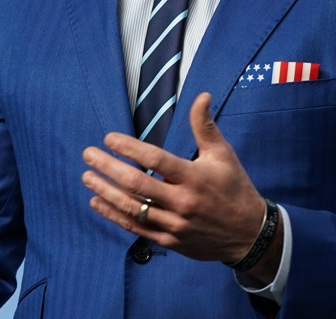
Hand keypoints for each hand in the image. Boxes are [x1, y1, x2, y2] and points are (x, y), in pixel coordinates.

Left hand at [81, 93, 282, 284]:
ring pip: (132, 208)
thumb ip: (205, 126)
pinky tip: (98, 202)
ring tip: (87, 177)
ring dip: (106, 191)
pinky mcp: (169, 240)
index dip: (129, 148)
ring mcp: (174, 224)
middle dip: (108, 167)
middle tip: (89, 154)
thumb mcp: (223, 154)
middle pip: (137, 184)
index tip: (109, 138)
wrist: (249, 234)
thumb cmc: (234, 188)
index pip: (155, 159)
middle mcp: (182, 202)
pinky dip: (114, 215)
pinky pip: (135, 228)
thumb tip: (202, 95)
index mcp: (194, 177)